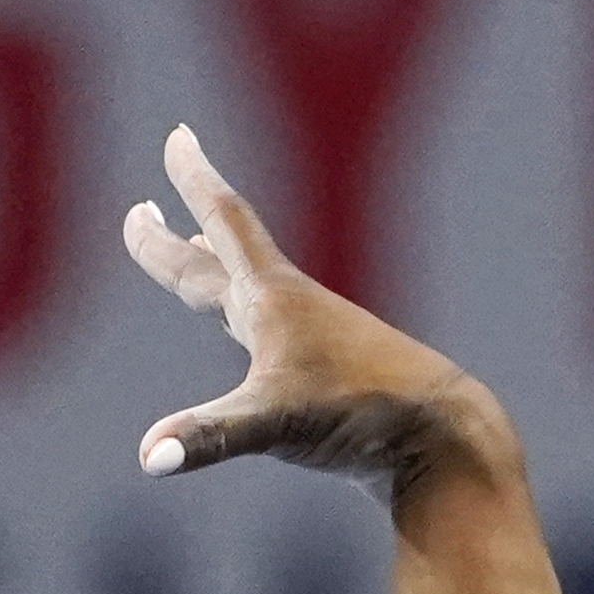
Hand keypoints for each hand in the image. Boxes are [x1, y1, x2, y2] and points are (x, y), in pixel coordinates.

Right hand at [120, 124, 498, 493]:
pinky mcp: (339, 382)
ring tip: (194, 257)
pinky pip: (283, 344)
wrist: (448, 441)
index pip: (225, 222)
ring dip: (216, 274)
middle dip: (177, 236)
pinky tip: (267, 349)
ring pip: (253, 297)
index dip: (196, 179)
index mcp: (274, 300)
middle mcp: (295, 313)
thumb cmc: (364, 417)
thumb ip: (209, 436)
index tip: (180, 136)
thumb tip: (150, 458)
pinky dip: (257, 332)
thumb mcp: (276, 424)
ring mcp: (320, 345)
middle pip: (223, 260)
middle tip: (145, 206)